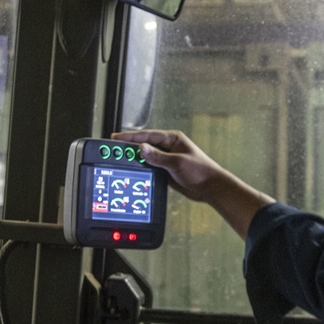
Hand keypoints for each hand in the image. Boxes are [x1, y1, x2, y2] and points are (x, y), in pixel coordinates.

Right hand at [110, 130, 226, 201]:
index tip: (116, 138)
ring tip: (119, 159)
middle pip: (144, 144)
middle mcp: (169, 147)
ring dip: (135, 158)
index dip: (130, 137)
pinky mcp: (166, 170)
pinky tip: (132, 169)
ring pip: (146, 156)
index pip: (147, 135)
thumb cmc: (200, 171)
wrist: (210, 188)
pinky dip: (141, 167)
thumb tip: (141, 149)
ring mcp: (167, 158)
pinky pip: (150, 166)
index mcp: (172, 139)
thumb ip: (158, 157)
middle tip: (113, 149)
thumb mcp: (177, 163)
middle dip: (129, 147)